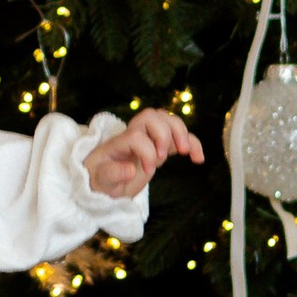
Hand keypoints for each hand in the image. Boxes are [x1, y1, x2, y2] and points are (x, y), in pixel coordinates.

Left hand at [85, 109, 203, 202]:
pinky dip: (192, 143)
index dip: (145, 151)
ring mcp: (148, 138)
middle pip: (152, 116)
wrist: (102, 181)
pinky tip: (198, 158)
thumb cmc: (98, 179)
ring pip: (167, 119)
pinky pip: (179, 136)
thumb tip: (130, 169)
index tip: (147, 170)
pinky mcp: (159, 146)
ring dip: (181, 132)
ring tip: (185, 152)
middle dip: (164, 133)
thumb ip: (111, 174)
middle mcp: (133, 134)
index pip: (136, 136)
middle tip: (165, 156)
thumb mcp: (99, 181)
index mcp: (118, 142)